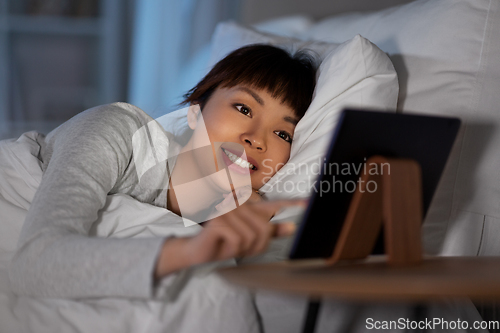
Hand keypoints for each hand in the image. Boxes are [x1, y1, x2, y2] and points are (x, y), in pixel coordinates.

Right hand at [155, 199, 305, 278]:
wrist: (197, 251)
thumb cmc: (223, 244)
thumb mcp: (249, 239)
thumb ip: (270, 232)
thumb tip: (292, 227)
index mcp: (249, 208)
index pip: (274, 204)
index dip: (291, 204)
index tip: (308, 204)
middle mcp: (239, 205)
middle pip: (265, 229)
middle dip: (257, 246)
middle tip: (243, 250)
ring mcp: (228, 210)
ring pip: (252, 237)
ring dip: (243, 250)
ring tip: (229, 247)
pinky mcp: (218, 220)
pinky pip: (239, 241)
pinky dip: (232, 250)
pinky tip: (222, 246)